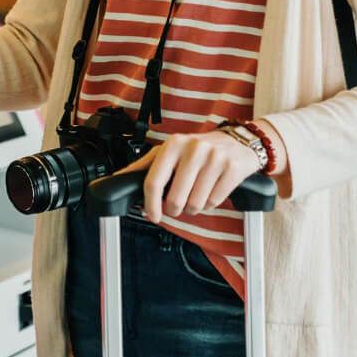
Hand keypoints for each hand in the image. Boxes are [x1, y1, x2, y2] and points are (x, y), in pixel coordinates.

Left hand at [117, 130, 262, 223]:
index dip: (150, 204)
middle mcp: (193, 148)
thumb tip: (118, 179)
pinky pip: (214, 202)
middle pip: (174, 199)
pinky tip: (211, 190)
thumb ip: (145, 165)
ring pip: (195, 204)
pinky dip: (210, 204)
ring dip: (193, 207)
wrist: (238, 142)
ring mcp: (214, 158)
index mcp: (173, 144)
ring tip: (196, 194)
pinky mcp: (232, 169)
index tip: (152, 215)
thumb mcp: (170, 151)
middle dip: (174, 209)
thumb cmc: (198, 149)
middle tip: (178, 204)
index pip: (154, 181)